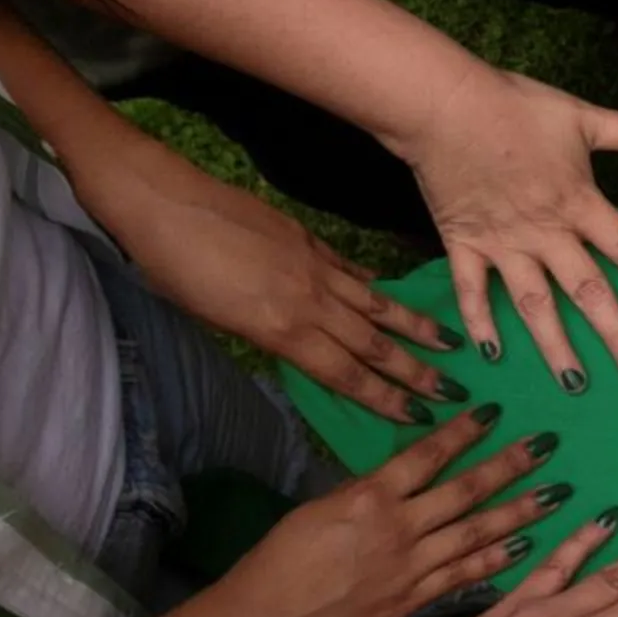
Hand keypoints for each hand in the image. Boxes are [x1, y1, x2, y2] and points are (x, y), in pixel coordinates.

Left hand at [92, 135, 461, 422]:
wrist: (162, 200)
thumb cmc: (171, 268)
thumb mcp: (211, 318)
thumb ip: (264, 334)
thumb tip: (296, 344)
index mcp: (281, 329)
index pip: (345, 374)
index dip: (385, 398)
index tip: (418, 416)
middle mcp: (310, 301)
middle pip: (372, 344)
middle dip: (415, 371)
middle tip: (454, 390)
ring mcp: (314, 265)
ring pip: (376, 304)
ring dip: (415, 328)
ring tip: (452, 343)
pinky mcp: (307, 238)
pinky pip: (352, 271)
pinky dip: (375, 285)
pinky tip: (391, 292)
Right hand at [209, 405, 568, 616]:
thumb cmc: (283, 558)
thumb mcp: (322, 507)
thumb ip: (369, 492)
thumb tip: (403, 479)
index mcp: (370, 496)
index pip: (427, 455)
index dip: (464, 432)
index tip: (495, 412)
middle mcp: (399, 527)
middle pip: (466, 490)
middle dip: (510, 466)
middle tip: (549, 446)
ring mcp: (411, 566)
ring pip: (476, 532)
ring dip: (520, 511)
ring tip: (556, 493)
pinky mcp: (414, 599)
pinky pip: (465, 575)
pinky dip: (496, 558)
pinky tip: (526, 546)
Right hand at [398, 66, 617, 392]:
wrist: (444, 104)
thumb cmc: (514, 105)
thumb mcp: (580, 115)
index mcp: (578, 202)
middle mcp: (545, 231)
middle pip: (587, 289)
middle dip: (614, 332)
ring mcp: (503, 243)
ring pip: (534, 304)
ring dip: (554, 345)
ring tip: (574, 382)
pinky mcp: (464, 244)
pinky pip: (473, 292)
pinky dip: (481, 322)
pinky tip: (492, 355)